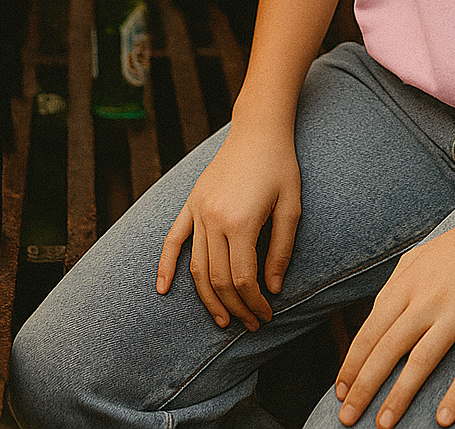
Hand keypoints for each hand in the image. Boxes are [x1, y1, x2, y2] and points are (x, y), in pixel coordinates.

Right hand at [156, 126, 300, 329]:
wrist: (258, 130)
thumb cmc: (281, 166)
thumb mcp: (291, 207)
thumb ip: (281, 250)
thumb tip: (271, 289)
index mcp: (242, 221)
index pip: (242, 278)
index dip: (254, 301)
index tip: (266, 314)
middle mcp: (214, 219)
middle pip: (218, 278)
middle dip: (235, 306)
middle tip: (250, 324)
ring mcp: (199, 210)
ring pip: (196, 266)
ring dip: (207, 297)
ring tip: (222, 318)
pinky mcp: (191, 203)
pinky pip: (173, 239)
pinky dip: (165, 266)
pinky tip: (162, 289)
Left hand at [335, 206, 454, 427]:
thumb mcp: (421, 256)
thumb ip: (397, 284)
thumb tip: (375, 315)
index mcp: (408, 284)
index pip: (370, 331)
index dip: (352, 364)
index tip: (340, 391)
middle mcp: (427, 300)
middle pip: (387, 350)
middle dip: (363, 387)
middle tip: (347, 417)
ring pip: (420, 361)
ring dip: (398, 396)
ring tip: (383, 425)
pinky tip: (443, 419)